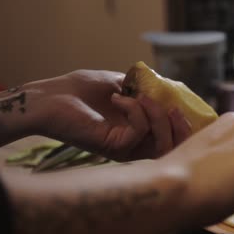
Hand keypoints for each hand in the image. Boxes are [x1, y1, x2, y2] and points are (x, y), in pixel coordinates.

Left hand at [25, 70, 191, 160]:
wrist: (50, 97)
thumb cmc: (80, 91)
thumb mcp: (120, 85)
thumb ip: (143, 89)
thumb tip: (168, 88)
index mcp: (138, 133)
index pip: (171, 139)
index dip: (183, 127)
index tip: (180, 105)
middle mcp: (134, 145)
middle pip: (171, 148)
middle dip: (179, 127)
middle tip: (173, 107)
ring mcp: (125, 148)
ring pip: (160, 143)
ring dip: (158, 116)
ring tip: (142, 97)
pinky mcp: (114, 147)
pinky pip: (139, 131)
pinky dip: (136, 110)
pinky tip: (117, 98)